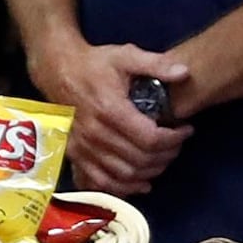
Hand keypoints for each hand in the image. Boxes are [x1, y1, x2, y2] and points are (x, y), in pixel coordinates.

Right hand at [31, 33, 190, 194]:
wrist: (56, 71)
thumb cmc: (93, 64)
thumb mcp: (125, 55)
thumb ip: (156, 64)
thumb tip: (184, 73)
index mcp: (111, 110)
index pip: (150, 138)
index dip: (174, 139)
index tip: (185, 130)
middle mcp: (96, 134)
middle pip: (140, 159)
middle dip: (166, 155)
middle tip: (177, 144)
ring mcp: (84, 148)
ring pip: (124, 174)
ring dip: (149, 172)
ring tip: (162, 158)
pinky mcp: (75, 155)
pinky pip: (101, 182)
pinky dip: (123, 187)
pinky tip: (140, 182)